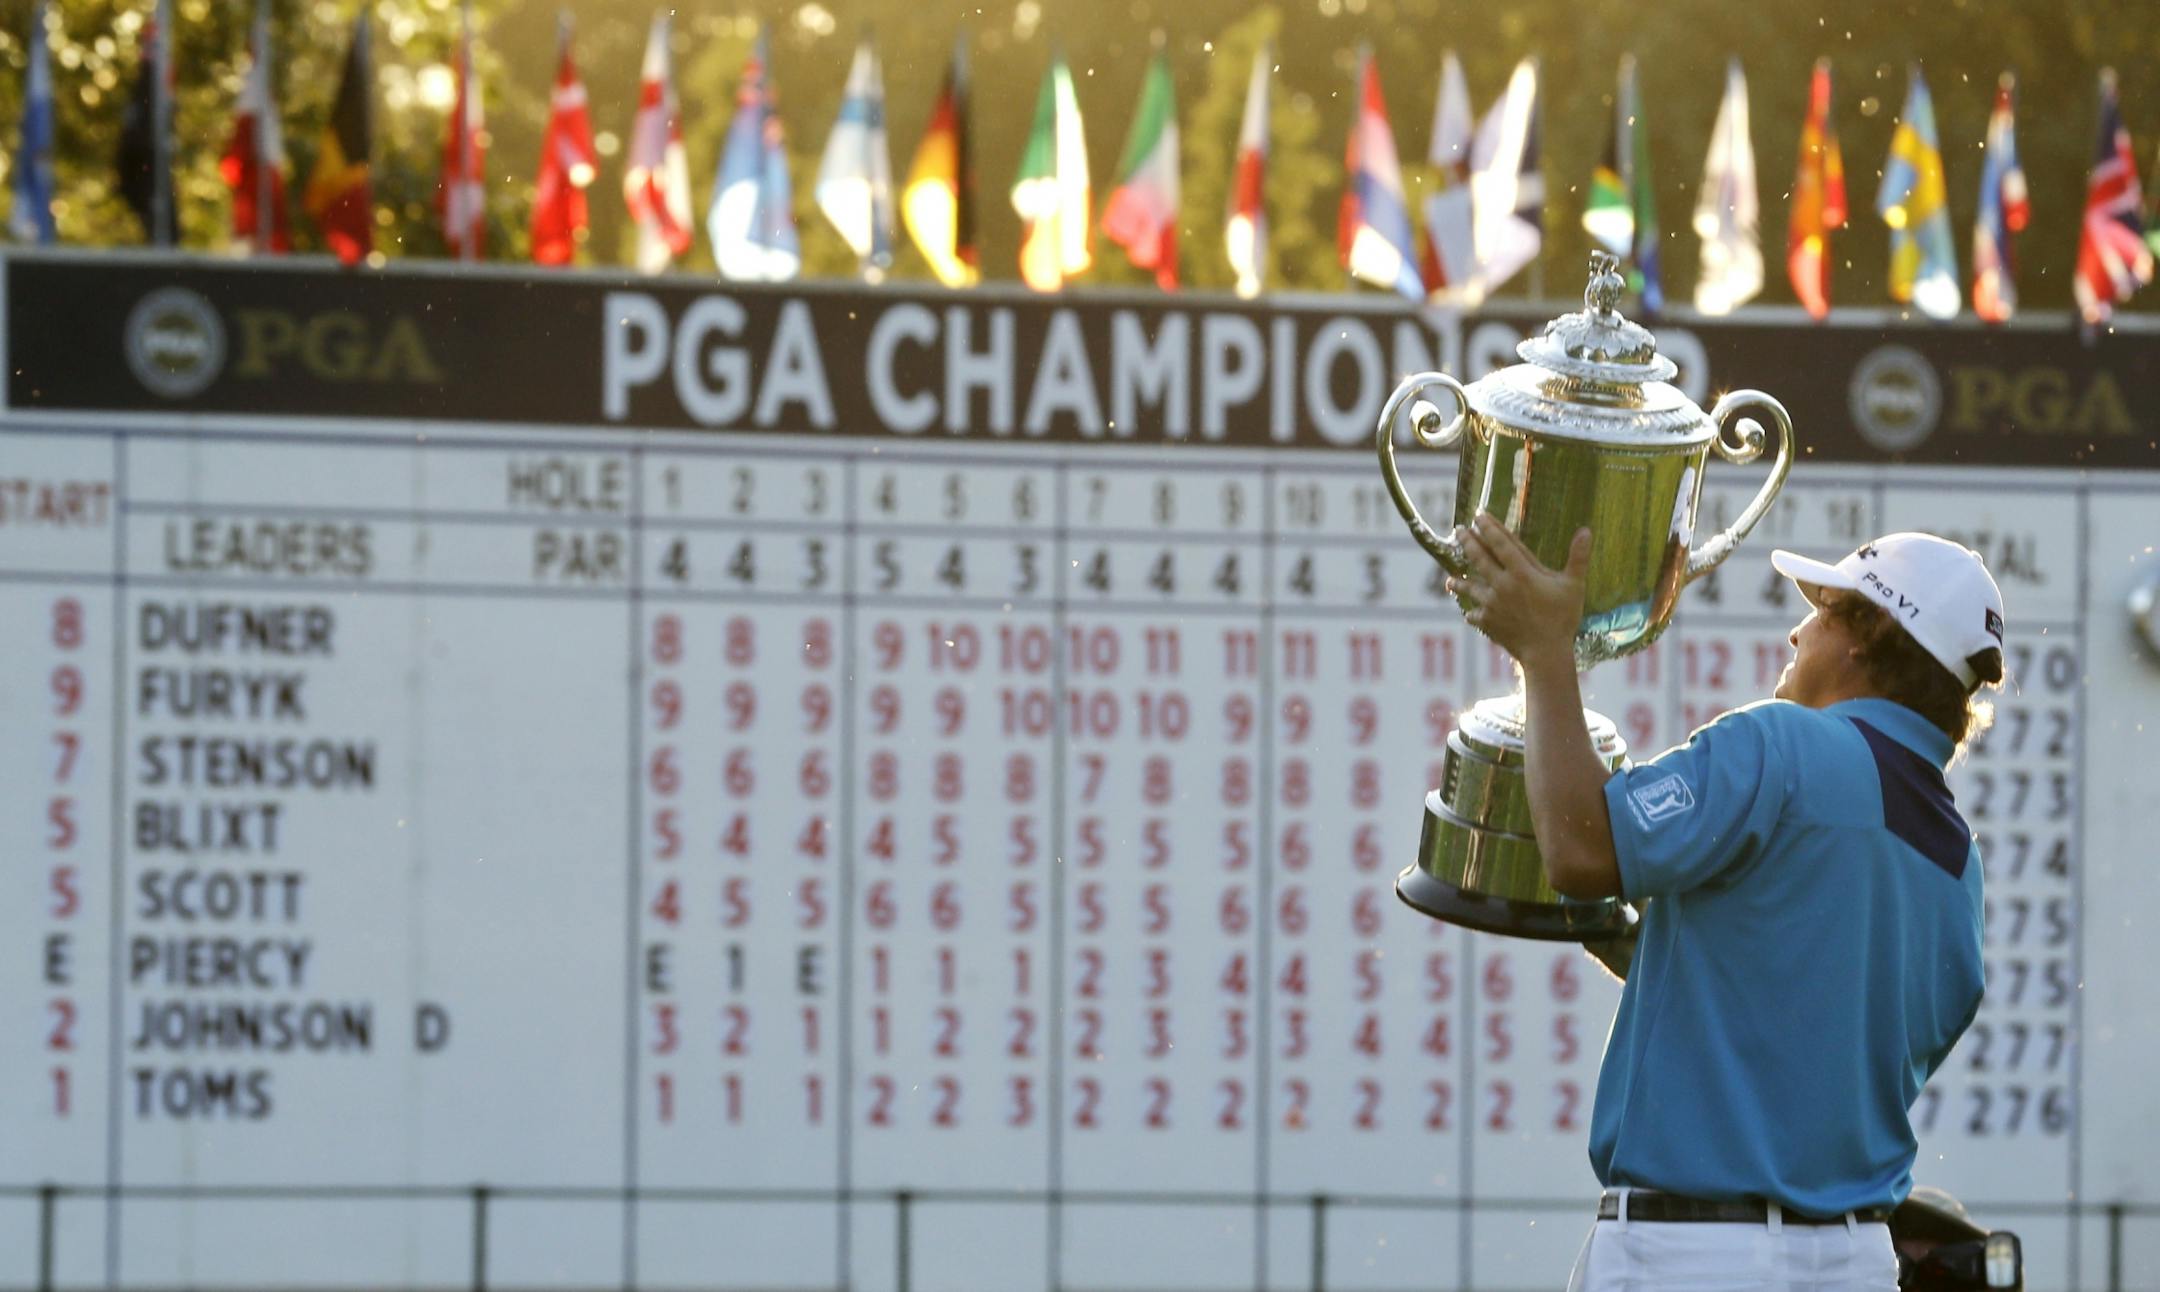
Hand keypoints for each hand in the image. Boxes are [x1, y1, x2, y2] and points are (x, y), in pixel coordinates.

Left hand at [1445, 514, 1591, 672]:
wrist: (1545, 652)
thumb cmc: (1562, 618)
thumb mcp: (1574, 586)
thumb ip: (1578, 557)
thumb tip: (1586, 530)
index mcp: (1521, 572)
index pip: (1500, 543)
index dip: (1488, 527)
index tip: (1478, 515)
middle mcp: (1501, 584)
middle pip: (1478, 558)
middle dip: (1466, 542)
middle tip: (1457, 530)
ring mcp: (1491, 604)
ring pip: (1469, 587)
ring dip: (1458, 581)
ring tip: (1449, 579)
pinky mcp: (1487, 622)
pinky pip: (1474, 615)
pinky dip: (1471, 612)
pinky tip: (1468, 612)